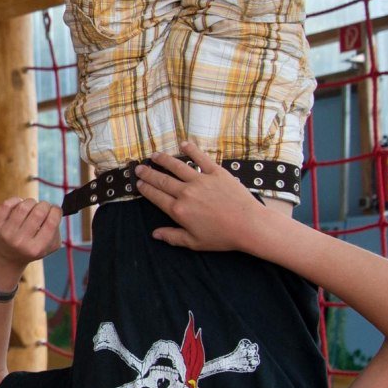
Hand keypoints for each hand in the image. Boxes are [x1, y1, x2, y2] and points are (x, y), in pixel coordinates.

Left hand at [0, 197, 61, 275]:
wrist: (6, 258)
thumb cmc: (32, 248)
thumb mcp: (49, 247)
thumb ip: (56, 229)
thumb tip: (55, 209)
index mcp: (36, 249)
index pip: (52, 222)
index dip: (56, 211)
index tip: (55, 210)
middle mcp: (20, 242)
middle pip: (39, 211)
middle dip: (45, 205)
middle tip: (44, 207)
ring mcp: (5, 233)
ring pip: (24, 205)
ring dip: (31, 202)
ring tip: (32, 207)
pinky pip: (8, 204)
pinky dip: (17, 200)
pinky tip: (19, 206)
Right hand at [134, 141, 269, 252]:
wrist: (248, 224)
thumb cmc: (222, 236)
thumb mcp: (195, 242)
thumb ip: (173, 237)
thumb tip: (155, 234)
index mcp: (179, 210)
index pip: (156, 196)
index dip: (146, 189)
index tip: (138, 183)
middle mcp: (186, 193)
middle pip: (162, 180)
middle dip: (148, 173)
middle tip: (139, 167)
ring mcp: (201, 180)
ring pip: (177, 166)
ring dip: (163, 160)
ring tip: (155, 155)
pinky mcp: (216, 172)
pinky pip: (201, 158)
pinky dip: (191, 150)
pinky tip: (183, 144)